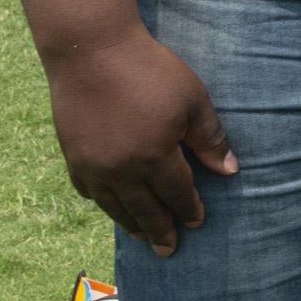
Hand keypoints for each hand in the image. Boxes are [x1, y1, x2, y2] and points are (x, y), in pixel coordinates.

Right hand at [42, 27, 237, 253]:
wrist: (91, 50)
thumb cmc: (150, 70)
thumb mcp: (192, 100)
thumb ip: (209, 138)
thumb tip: (229, 170)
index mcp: (153, 158)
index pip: (176, 195)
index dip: (188, 210)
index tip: (196, 222)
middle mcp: (120, 170)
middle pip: (144, 210)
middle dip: (159, 231)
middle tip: (168, 250)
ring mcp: (92, 166)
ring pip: (114, 206)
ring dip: (130, 223)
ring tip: (142, 236)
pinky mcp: (72, 155)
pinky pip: (88, 190)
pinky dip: (101, 202)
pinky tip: (109, 205)